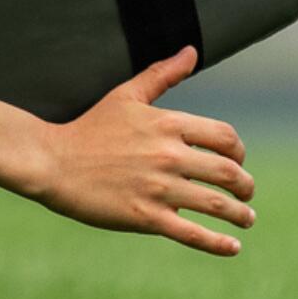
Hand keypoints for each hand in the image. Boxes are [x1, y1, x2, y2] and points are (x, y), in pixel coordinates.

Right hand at [30, 46, 254, 256]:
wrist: (51, 162)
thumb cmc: (88, 128)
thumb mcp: (125, 96)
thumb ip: (162, 74)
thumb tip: (191, 51)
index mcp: (167, 125)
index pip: (226, 138)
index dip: (239, 152)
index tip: (237, 161)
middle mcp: (168, 156)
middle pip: (230, 174)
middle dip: (246, 187)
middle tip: (246, 195)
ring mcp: (158, 189)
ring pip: (217, 205)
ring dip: (240, 215)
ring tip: (246, 219)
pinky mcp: (146, 217)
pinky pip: (194, 234)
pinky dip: (219, 243)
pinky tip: (232, 247)